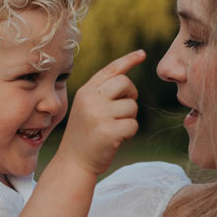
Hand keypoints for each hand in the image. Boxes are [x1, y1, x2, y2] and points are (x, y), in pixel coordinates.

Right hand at [58, 50, 144, 175]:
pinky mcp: (108, 132)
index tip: (142, 54)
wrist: (74, 162)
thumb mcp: (87, 108)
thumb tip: (127, 80)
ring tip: (115, 128)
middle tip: (124, 110)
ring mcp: (98, 115)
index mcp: (85, 91)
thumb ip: (101, 94)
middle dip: (131, 94)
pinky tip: (117, 138)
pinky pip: (133, 124)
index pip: (110, 70)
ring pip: (132, 105)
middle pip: (125, 82)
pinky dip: (130, 132)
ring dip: (129, 117)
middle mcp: (90, 100)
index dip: (128, 60)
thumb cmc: (85, 135)